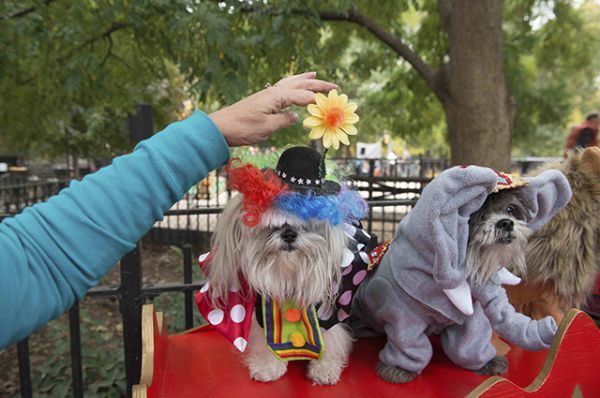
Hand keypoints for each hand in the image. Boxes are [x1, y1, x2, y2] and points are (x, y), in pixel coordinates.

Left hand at [209, 72, 336, 146]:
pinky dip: (293, 86)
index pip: (303, 96)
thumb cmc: (242, 128)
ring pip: (291, 83)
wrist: (221, 127)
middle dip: (317, 84)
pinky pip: (283, 89)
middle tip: (334, 86)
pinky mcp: (263, 100)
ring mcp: (267, 95)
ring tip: (315, 75)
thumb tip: (296, 116)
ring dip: (304, 80)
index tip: (331, 105)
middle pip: (299, 84)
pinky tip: (294, 88)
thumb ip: (284, 121)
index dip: (318, 101)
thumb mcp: (267, 128)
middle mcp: (273, 92)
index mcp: (276, 96)